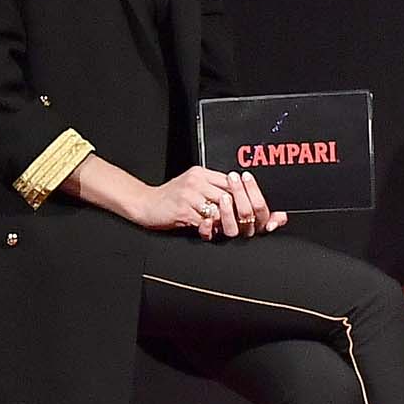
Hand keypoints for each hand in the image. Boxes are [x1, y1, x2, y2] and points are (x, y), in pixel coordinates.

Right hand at [138, 166, 285, 239]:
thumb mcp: (193, 185)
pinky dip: (212, 228)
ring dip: (227, 221)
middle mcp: (197, 182)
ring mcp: (190, 196)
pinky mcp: (183, 211)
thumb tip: (241, 194)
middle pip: (231, 196)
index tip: (258, 207)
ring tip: (230, 226)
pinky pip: (206, 222)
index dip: (248, 194)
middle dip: (242, 210)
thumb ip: (214, 186)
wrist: (145, 203)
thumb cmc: (171, 197)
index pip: (233, 182)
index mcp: (202, 173)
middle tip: (249, 220)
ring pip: (221, 210)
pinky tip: (212, 229)